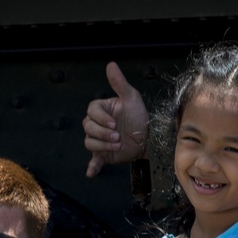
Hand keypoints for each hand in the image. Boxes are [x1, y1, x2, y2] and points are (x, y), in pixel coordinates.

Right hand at [83, 62, 149, 176]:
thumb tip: (111, 64)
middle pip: (88, 128)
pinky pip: (93, 160)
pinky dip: (92, 167)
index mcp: (101, 110)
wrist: (149, 137)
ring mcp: (98, 140)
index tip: (113, 122)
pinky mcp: (103, 154)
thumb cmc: (139, 115)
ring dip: (102, 145)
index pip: (91, 112)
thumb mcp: (131, 98)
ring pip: (89, 142)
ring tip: (118, 144)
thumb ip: (119, 83)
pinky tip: (90, 173)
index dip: (101, 118)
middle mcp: (97, 125)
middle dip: (103, 132)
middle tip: (118, 135)